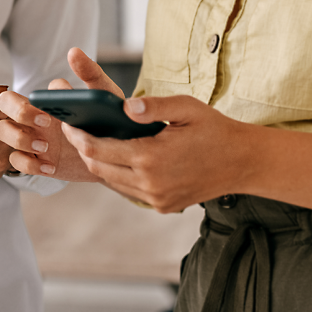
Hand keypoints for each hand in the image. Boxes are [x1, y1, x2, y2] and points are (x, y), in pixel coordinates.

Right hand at [0, 47, 116, 181]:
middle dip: (17, 113)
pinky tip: (50, 166)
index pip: (22, 93)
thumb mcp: (103, 94)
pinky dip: (29, 164)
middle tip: (44, 123)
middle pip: (3, 105)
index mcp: (45, 100)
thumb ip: (90, 72)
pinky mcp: (35, 160)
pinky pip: (15, 161)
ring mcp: (31, 138)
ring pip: (2, 131)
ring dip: (18, 139)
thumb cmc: (107, 119)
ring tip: (46, 147)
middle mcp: (33, 116)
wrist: (117, 154)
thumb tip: (74, 52)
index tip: (53, 113)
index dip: (33, 102)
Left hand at [62, 94, 248, 211]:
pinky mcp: (163, 206)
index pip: (99, 149)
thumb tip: (124, 107)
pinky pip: (128, 191)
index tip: (68, 123)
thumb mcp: (186, 107)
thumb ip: (153, 105)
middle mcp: (150, 184)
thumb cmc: (214, 129)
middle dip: (83, 149)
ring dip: (99, 163)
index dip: (79, 136)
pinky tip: (116, 157)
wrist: (243, 162)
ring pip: (112, 182)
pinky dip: (117, 175)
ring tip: (91, 142)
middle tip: (75, 130)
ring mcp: (156, 199)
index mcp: (151, 158)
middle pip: (99, 167)